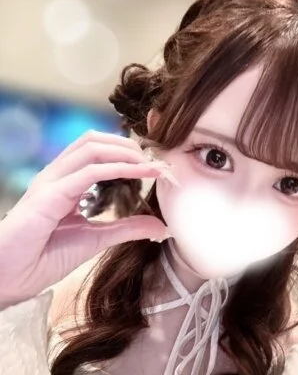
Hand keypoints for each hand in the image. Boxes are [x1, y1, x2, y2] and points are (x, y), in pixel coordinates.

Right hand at [0, 130, 172, 308]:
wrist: (10, 279)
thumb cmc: (45, 257)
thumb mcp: (97, 238)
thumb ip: (127, 228)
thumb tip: (160, 226)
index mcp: (66, 181)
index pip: (97, 151)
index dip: (127, 152)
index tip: (155, 165)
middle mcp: (58, 175)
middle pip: (94, 140)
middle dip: (128, 145)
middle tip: (154, 161)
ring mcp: (51, 181)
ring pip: (91, 148)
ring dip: (125, 152)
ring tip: (150, 164)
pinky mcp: (49, 194)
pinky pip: (88, 172)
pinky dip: (118, 168)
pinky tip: (139, 172)